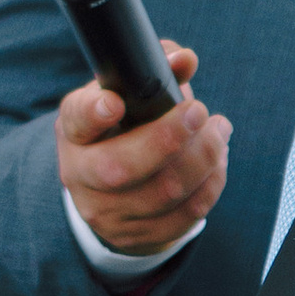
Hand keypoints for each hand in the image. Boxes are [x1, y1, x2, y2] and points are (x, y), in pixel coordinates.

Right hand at [57, 41, 229, 257]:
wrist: (111, 189)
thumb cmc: (125, 126)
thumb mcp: (127, 95)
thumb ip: (156, 69)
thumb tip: (184, 60)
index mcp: (75, 130)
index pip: (78, 119)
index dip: (94, 113)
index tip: (115, 103)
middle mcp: (81, 174)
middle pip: (121, 167)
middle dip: (167, 138)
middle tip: (199, 111)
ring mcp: (107, 212)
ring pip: (162, 194)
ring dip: (202, 159)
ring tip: (219, 131)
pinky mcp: (137, 235)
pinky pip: (183, 217)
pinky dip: (210, 186)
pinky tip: (218, 162)